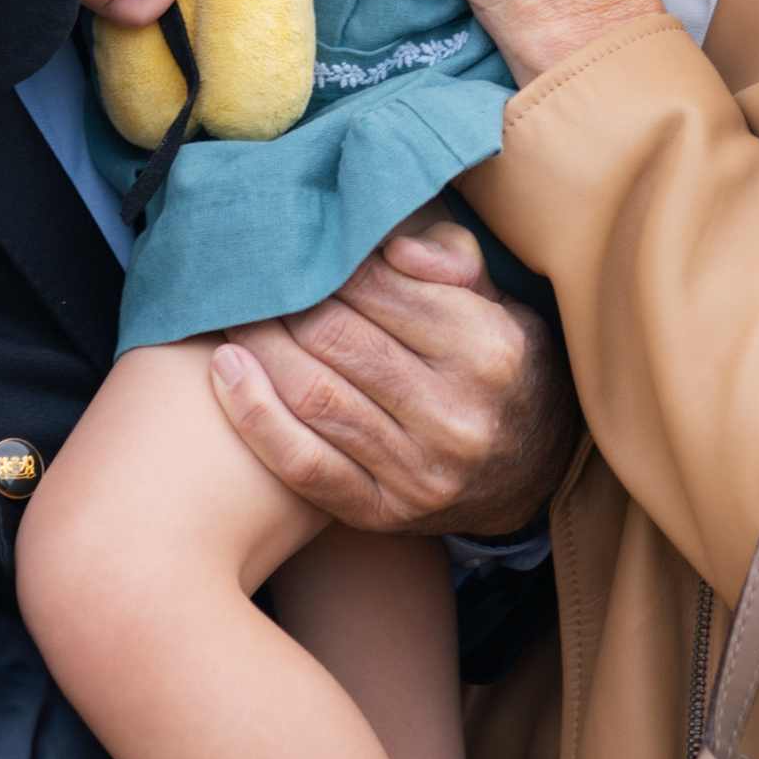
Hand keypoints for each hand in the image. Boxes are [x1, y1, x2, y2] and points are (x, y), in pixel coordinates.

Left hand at [208, 212, 579, 537]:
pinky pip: (303, 463)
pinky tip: (225, 371)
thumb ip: (451, 259)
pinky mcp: (385, 513)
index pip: (377, 287)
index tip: (293, 250)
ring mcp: (420, 472)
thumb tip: (390, 245)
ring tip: (231, 315)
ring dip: (257, 348)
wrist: (534, 475)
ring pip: (313, 396)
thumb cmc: (499, 366)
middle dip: (282, 303)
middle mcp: (456, 413)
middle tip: (250, 279)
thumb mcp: (500, 302)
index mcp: (486, 348)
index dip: (324, 264)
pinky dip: (254, 416)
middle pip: (335, 339)